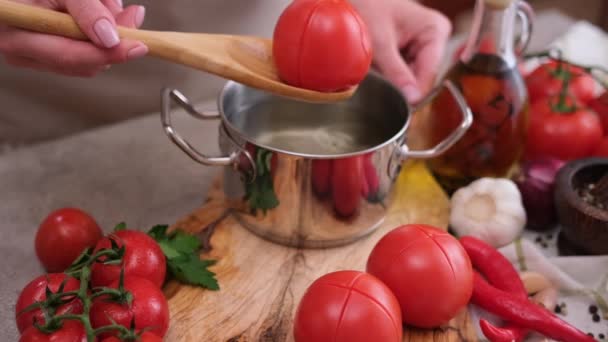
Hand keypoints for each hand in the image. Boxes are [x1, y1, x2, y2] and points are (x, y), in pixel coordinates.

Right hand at [0, 0, 146, 76]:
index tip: (140, 46)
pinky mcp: (50, 55)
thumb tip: (111, 39)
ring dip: (108, 34)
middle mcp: (24, 54)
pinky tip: (102, 14)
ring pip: (90, 60)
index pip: (70, 56)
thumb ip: (86, 10)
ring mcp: (36, 58)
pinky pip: (85, 53)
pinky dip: (100, 35)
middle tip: (133, 13)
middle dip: (114, 40)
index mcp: (18, 37)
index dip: (108, 53)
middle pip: (85, 63)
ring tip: (106, 2)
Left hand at [350, 0, 451, 102]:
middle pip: (422, 76)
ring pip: (412, 77)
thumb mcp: (380, 43)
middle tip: (381, 86)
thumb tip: (413, 99)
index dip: (416, 91)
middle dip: (402, 85)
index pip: (430, 71)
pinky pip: (403, 73)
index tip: (403, 106)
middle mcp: (434, 38)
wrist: (349, 1)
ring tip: (376, 72)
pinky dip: (390, 76)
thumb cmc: (366, 8)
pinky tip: (378, 69)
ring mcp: (422, 46)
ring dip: (394, 81)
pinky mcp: (410, 52)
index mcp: (435, 30)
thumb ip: (397, 72)